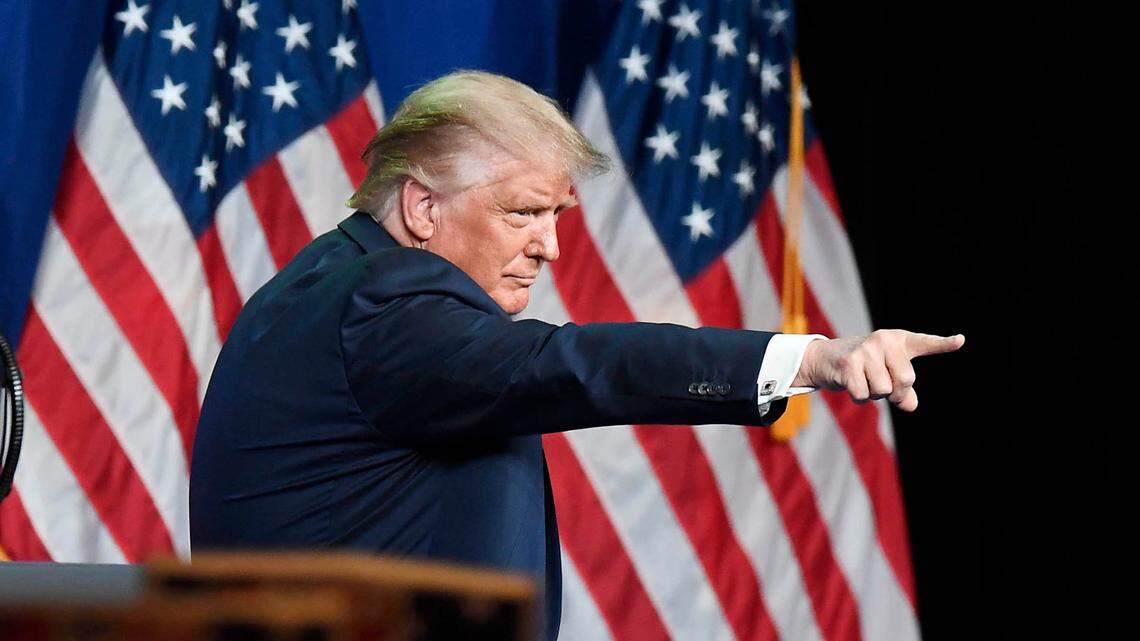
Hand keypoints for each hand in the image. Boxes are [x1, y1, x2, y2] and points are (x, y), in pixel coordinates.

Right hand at [793, 330, 964, 411]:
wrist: (825, 358)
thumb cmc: (864, 367)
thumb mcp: (887, 374)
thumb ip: (904, 390)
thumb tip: (910, 405)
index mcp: (898, 341)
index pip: (925, 343)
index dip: (943, 344)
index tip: (961, 341)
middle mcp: (883, 340)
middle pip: (906, 380)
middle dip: (895, 392)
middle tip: (882, 385)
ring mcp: (866, 350)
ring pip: (884, 391)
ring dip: (873, 394)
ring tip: (863, 379)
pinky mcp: (849, 363)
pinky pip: (864, 395)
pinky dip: (858, 397)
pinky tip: (851, 384)